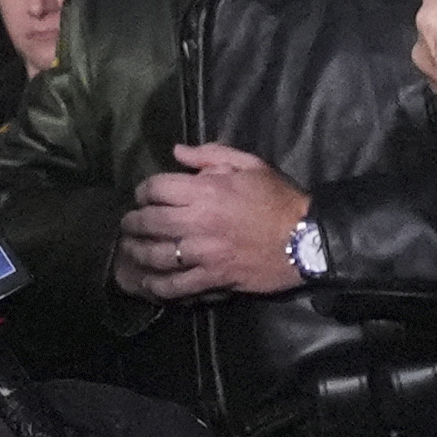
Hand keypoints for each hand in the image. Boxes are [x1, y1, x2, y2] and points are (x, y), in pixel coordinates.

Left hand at [117, 144, 310, 298]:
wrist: (307, 239)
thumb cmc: (278, 198)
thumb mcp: (249, 164)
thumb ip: (210, 155)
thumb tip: (176, 151)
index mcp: (205, 191)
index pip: (156, 188)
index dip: (144, 190)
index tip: (144, 196)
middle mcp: (198, 222)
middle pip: (149, 222)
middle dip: (133, 222)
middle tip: (129, 224)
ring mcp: (204, 253)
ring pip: (157, 255)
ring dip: (138, 252)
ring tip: (131, 250)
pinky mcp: (213, 278)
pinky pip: (177, 285)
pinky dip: (158, 286)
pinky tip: (148, 283)